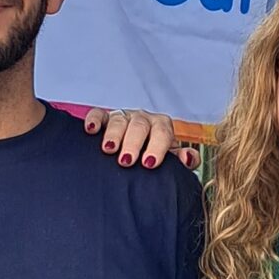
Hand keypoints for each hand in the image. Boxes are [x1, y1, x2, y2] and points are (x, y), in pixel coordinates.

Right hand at [79, 107, 200, 170]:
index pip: (163, 132)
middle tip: (126, 161)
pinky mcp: (104, 119)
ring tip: (108, 150)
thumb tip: (187, 159)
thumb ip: (183, 161)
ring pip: (119, 120)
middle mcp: (143, 119)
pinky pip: (98, 114)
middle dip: (133, 142)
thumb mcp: (170, 163)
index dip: (157, 146)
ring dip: (113, 134)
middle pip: (140, 125)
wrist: (135, 160)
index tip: (149, 163)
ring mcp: (123, 118)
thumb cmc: (153, 162)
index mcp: (162, 128)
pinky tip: (91, 130)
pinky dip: (94, 120)